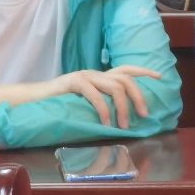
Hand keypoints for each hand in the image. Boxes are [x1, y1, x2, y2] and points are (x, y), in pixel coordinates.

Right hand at [42, 66, 161, 128]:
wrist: (35, 100)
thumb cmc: (64, 104)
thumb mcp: (89, 103)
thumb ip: (105, 103)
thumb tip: (127, 119)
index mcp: (101, 77)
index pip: (127, 69)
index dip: (144, 71)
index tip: (160, 77)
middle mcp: (96, 73)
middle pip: (126, 79)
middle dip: (139, 97)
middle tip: (144, 115)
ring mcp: (85, 76)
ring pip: (115, 87)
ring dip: (123, 108)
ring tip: (123, 125)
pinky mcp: (74, 82)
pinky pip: (96, 95)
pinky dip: (104, 110)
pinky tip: (106, 122)